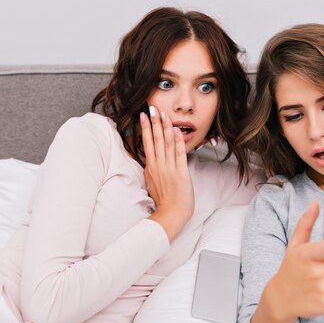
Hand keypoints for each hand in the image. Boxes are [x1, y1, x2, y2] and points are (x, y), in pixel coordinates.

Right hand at [140, 106, 194, 241]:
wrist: (170, 215)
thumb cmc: (164, 202)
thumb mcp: (153, 183)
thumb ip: (152, 170)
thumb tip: (150, 162)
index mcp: (151, 167)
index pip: (147, 143)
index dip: (146, 128)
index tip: (144, 116)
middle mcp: (158, 165)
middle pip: (154, 139)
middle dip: (153, 122)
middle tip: (151, 108)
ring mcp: (168, 168)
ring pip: (165, 144)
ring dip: (165, 127)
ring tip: (163, 114)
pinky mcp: (180, 173)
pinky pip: (178, 154)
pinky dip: (177, 141)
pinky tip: (176, 130)